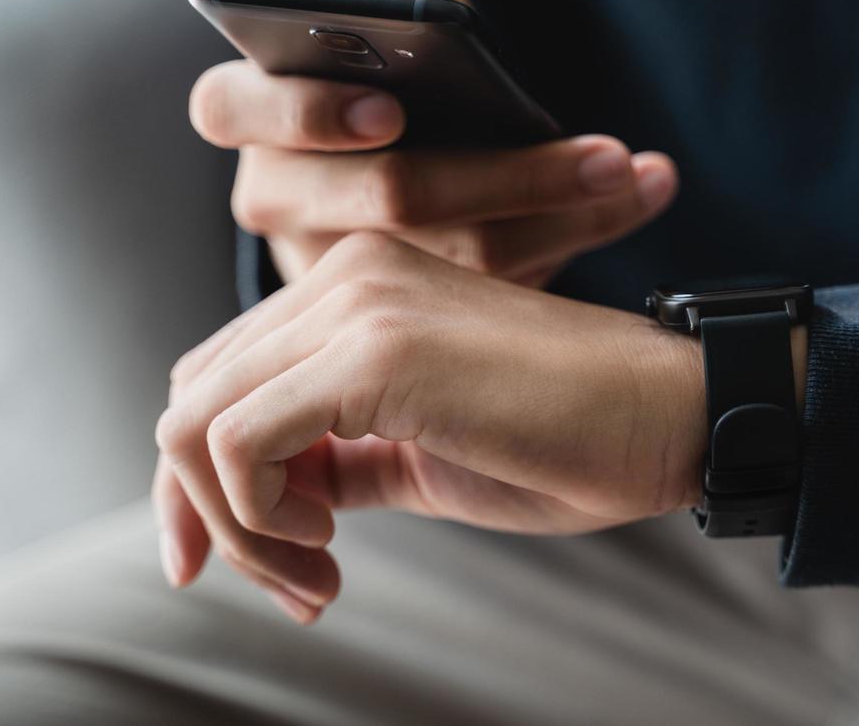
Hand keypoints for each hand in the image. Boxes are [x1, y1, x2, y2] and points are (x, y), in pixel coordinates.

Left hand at [153, 233, 704, 621]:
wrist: (668, 418)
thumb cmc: (564, 442)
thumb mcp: (416, 454)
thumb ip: (331, 459)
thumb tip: (264, 497)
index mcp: (352, 289)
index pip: (218, 378)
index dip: (203, 482)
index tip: (250, 559)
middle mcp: (342, 277)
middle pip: (190, 400)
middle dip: (210, 514)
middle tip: (294, 580)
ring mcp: (355, 304)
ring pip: (197, 424)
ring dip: (240, 527)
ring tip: (318, 574)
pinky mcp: (376, 352)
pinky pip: (240, 444)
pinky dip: (260, 518)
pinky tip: (332, 546)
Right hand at [188, 0, 678, 285]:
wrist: (386, 206)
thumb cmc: (381, 105)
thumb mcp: (383, 58)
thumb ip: (411, 24)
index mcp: (250, 118)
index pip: (230, 106)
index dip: (306, 111)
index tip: (391, 113)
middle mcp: (277, 199)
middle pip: (383, 198)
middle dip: (500, 174)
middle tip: (599, 156)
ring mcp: (336, 271)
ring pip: (453, 255)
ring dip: (561, 205)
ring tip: (633, 169)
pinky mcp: (396, 314)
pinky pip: (497, 284)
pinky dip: (581, 228)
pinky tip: (645, 188)